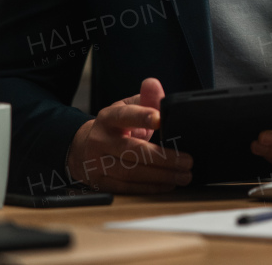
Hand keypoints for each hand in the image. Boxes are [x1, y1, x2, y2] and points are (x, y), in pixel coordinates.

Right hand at [66, 77, 192, 192]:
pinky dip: (150, 187)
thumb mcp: (128, 107)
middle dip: (163, 157)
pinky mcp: (100, 182)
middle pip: (132, 150)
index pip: (125, 116)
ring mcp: (97, 163)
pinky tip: (168, 184)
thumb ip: (146, 98)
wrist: (84, 148)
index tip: (160, 119)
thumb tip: (154, 84)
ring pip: (131, 172)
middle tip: (187, 161)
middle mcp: (100, 140)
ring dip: (161, 176)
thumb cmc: (115, 127)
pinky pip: (127, 187)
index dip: (142, 116)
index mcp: (108, 118)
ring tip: (184, 175)